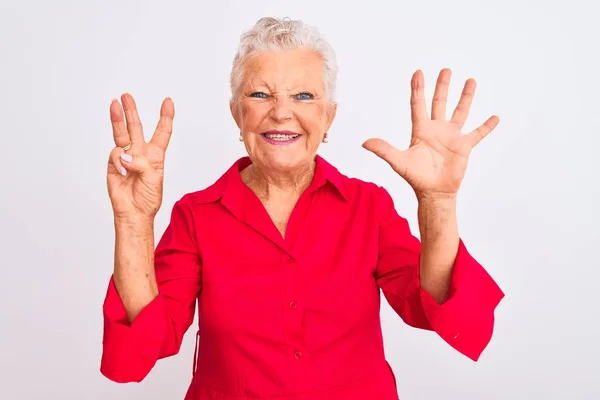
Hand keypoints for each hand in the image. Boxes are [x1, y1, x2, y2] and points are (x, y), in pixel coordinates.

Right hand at [107, 93, 174, 220]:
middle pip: (136, 127)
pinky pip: (116, 154)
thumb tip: (126, 155)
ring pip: (121, 133)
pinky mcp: (114, 164)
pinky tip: (124, 171)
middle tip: (126, 96)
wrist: (134, 212)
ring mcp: (126, 157)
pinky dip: (120, 161)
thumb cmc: (148, 198)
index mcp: (156, 155)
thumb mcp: (154, 179)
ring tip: (114, 104)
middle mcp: (140, 153)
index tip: (168, 102)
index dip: (165, 117)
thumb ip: (142, 164)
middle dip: (132, 111)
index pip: (162, 132)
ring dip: (118, 119)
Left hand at [362, 69, 498, 198]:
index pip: (418, 104)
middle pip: (439, 103)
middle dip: (442, 86)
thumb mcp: (399, 162)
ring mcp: (451, 137)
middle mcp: (437, 130)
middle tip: (446, 70)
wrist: (434, 193)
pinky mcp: (464, 147)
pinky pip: (478, 133)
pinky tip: (495, 117)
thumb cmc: (416, 178)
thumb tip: (365, 143)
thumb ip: (384, 150)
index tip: (418, 72)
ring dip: (465, 97)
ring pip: (460, 112)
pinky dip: (486, 126)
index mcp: (421, 130)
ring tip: (471, 81)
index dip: (418, 89)